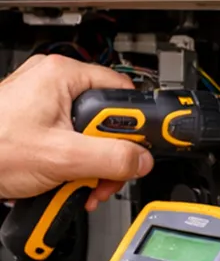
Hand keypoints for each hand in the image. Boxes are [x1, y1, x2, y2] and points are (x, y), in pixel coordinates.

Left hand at [0, 55, 153, 208]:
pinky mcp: (37, 127)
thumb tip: (142, 160)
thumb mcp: (62, 157)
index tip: (139, 151)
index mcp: (63, 75)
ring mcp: (44, 106)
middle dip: (109, 158)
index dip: (133, 128)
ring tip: (79, 185)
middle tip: (103, 178)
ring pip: (90, 137)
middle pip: (107, 122)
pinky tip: (66, 182)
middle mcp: (54, 84)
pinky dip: (73, 167)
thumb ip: (111, 158)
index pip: (122, 95)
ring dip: (92, 168)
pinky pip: (71, 144)